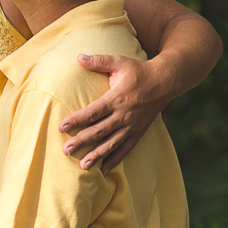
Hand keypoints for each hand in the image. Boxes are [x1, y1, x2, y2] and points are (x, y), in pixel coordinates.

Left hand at [58, 54, 169, 174]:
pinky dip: (114, 160)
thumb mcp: (120, 61)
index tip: (61, 127)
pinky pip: (125, 149)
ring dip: (97, 155)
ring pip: (111, 144)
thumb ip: (99, 61)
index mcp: (116, 98)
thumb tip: (79, 57)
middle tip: (66, 151)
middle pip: (99, 131)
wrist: (166, 81)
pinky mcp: (138, 132)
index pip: (93, 112)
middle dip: (82, 141)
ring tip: (82, 166)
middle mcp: (123, 115)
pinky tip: (103, 170)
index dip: (77, 120)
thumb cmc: (139, 70)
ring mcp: (132, 126)